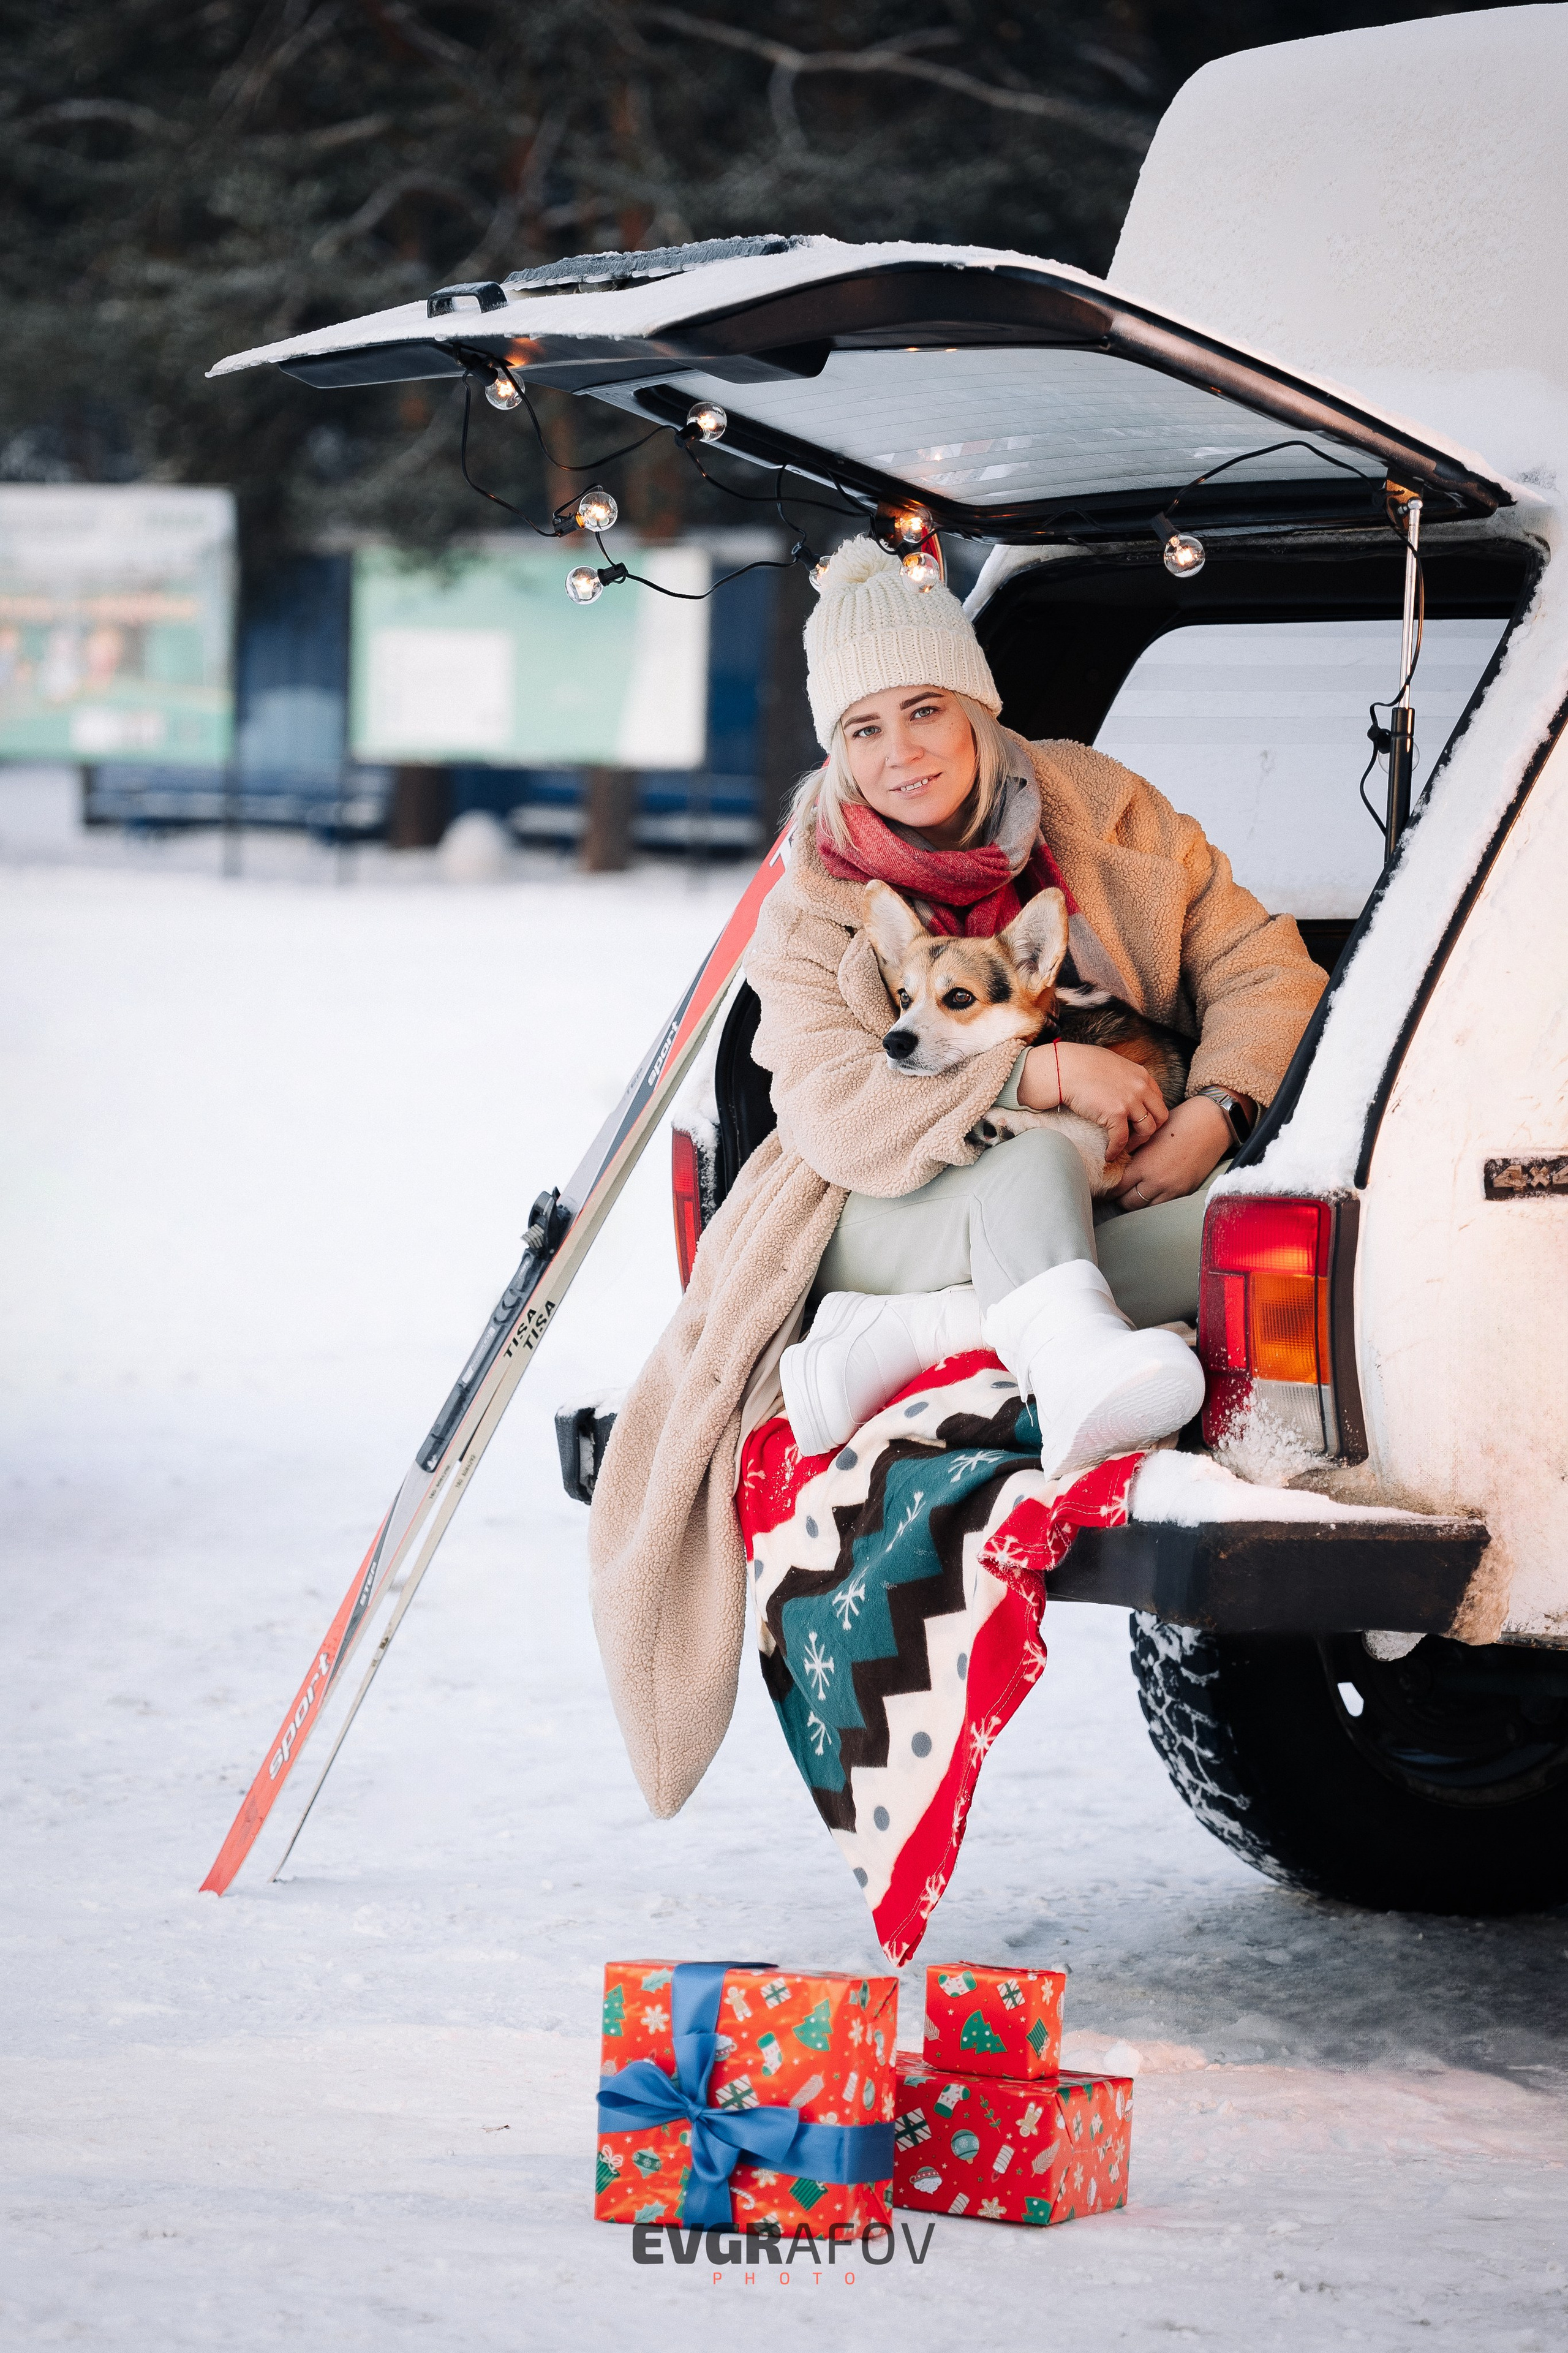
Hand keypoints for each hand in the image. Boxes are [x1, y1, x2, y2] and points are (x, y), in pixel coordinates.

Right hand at [1018, 1040, 1169, 1163]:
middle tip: (1136, 1138)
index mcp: (1141, 1075)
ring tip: (1124, 1148)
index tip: (1139, 1123)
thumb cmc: (1080, 1064)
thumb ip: (1124, 1078)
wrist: (1064, 1068)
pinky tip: (1108, 1155)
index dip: (1151, 1114)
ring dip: (1136, 1142)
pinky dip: (1116, 1150)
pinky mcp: (1116, 1114)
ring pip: (1147, 1129)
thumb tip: (1122, 1089)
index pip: (1158, 1099)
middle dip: (1150, 1130)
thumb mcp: (1113, 1065)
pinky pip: (1122, 1139)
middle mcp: (1140, 1087)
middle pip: (1160, 1116)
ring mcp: (1130, 1101)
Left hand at [1111, 1095, 1231, 1210]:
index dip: (1109, 1189)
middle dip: (1121, 1198)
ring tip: (1135, 1193)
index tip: (1105, 1188)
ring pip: (1146, 1208)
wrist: (1211, 1124)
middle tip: (1118, 1192)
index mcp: (1143, 1166)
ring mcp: (1172, 1189)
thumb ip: (1132, 1153)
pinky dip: (1155, 1200)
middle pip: (1129, 1203)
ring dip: (1138, 1201)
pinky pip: (1164, 1204)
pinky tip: (1153, 1191)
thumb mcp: (1149, 1135)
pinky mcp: (1186, 1191)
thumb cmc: (1179, 1122)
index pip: (1117, 1188)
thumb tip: (1115, 1163)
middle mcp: (1156, 1182)